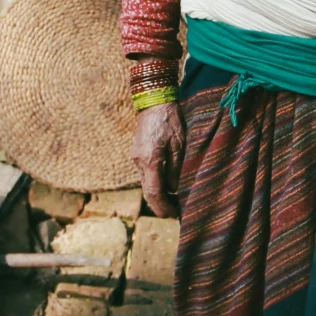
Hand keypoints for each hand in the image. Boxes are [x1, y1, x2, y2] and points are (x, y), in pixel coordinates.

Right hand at [133, 101, 185, 218]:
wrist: (153, 99)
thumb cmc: (170, 119)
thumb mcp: (179, 144)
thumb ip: (176, 168)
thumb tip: (175, 189)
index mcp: (150, 160)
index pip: (154, 193)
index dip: (164, 208)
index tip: (174, 215)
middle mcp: (139, 161)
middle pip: (148, 191)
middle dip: (161, 204)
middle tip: (176, 212)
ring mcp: (136, 156)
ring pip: (146, 183)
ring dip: (158, 193)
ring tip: (174, 199)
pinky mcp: (137, 152)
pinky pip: (145, 173)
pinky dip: (155, 182)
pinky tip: (167, 183)